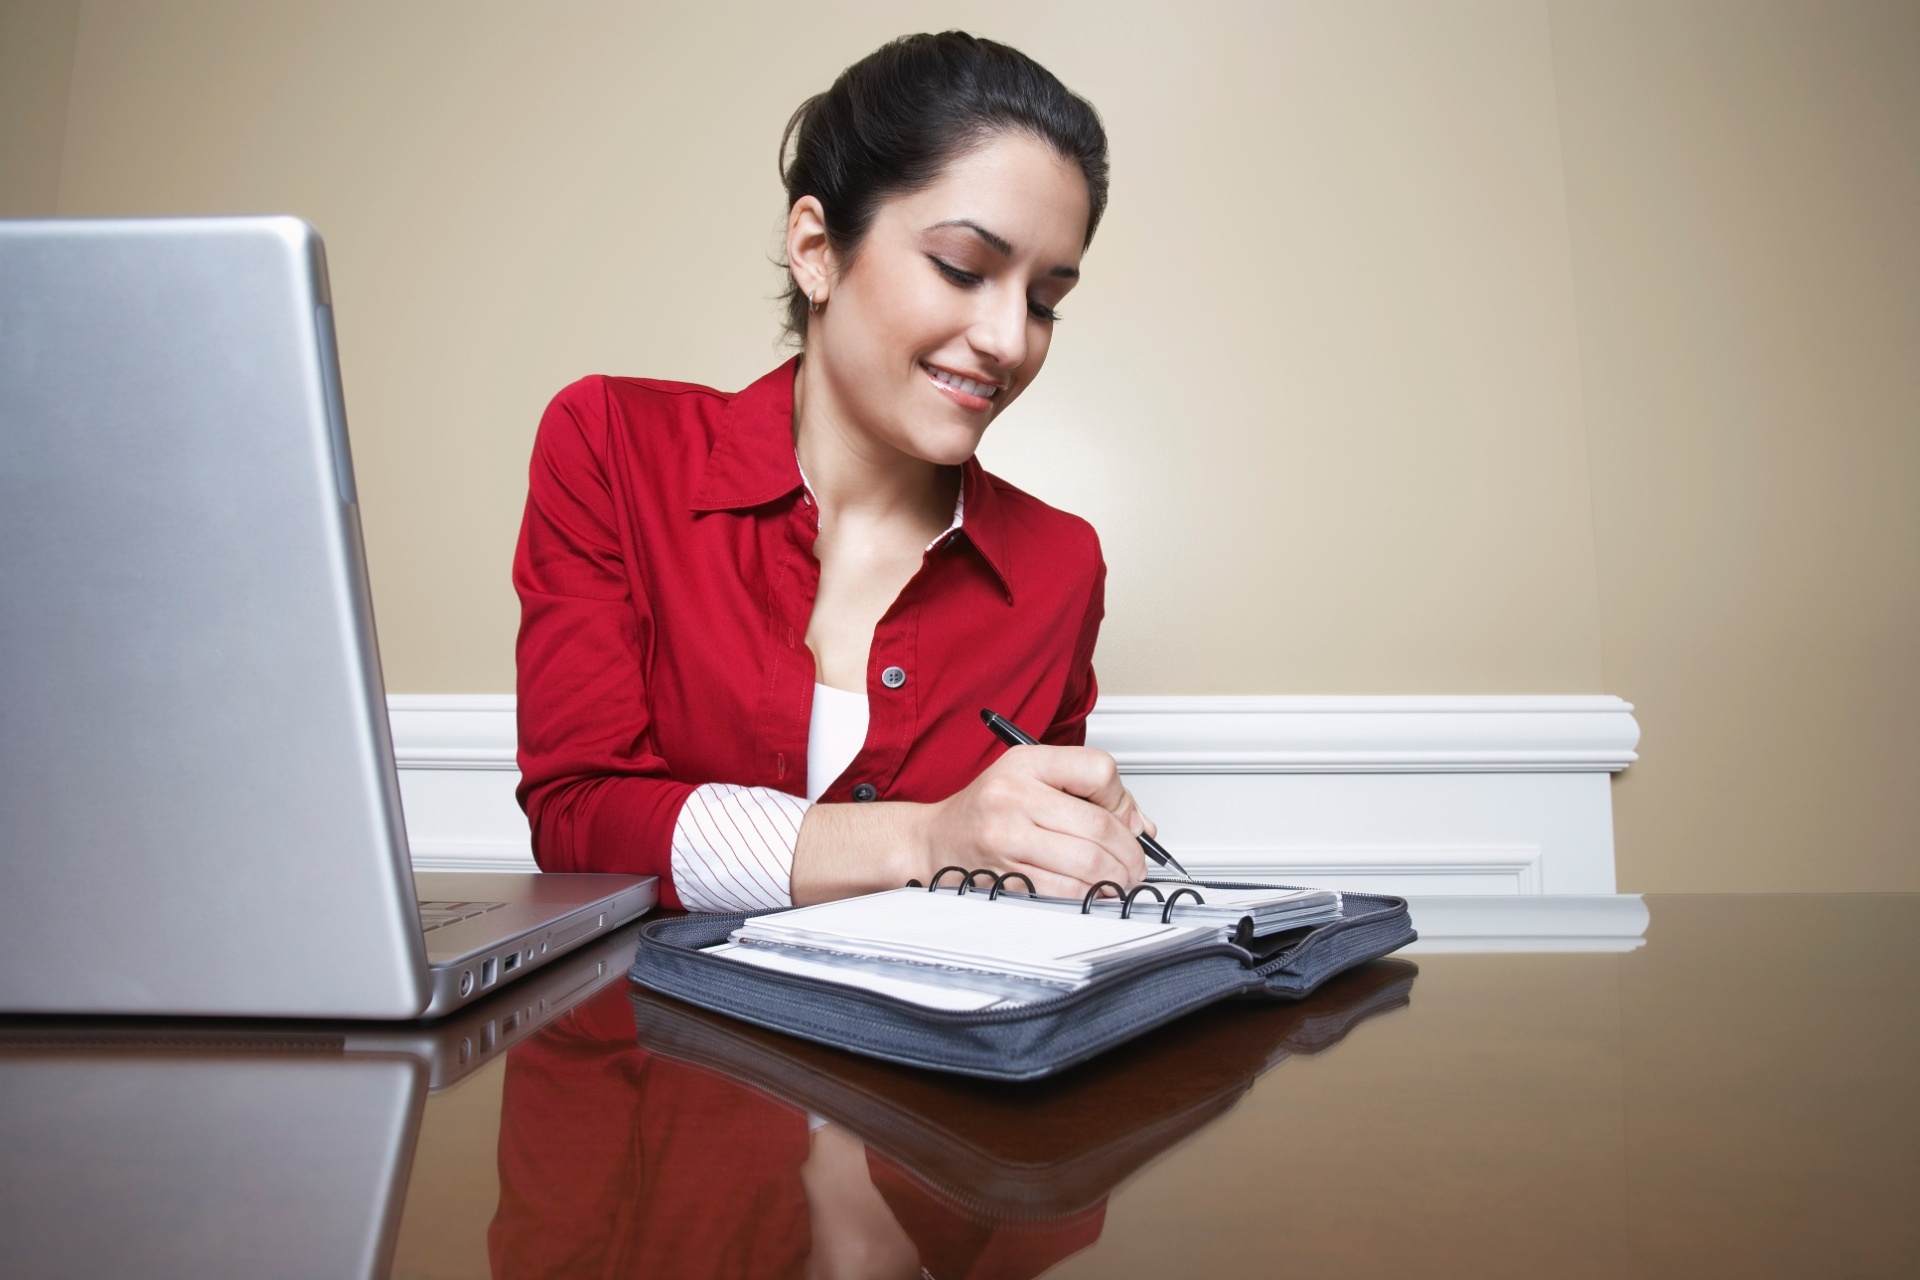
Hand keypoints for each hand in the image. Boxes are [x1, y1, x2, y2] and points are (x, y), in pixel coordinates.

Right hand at [918, 745, 1150, 897]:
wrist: (935, 840)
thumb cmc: (989, 810)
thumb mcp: (1032, 779)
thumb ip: (1089, 794)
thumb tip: (1140, 826)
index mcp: (1027, 763)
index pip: (1099, 770)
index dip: (1122, 800)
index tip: (1125, 820)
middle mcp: (1013, 795)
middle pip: (1099, 825)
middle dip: (1130, 853)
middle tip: (1136, 864)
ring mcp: (1006, 837)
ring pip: (1088, 863)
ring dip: (1116, 879)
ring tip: (1120, 880)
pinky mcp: (1004, 876)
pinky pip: (1065, 891)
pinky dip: (1091, 895)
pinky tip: (1095, 892)